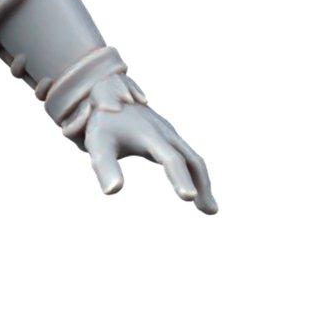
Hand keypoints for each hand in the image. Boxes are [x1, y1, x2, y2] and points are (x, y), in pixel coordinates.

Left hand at [82, 90, 216, 213]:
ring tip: (208, 210)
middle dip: (202, 185)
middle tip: (210, 212)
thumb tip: (112, 191)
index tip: (188, 198)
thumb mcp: (98, 145)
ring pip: (194, 160)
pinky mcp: (170, 138)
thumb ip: (105, 167)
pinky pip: (188, 158)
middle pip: (192, 160)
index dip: (179, 178)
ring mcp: (171, 135)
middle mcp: (166, 134)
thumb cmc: (103, 125)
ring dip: (202, 183)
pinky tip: (193, 192)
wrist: (109, 96)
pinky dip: (195, 175)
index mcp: (150, 135)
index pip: (171, 159)